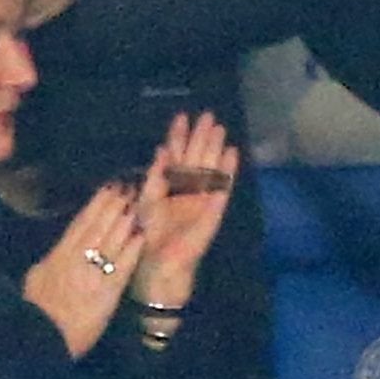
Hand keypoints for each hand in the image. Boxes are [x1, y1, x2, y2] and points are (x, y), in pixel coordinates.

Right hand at [23, 184, 143, 357]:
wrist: (39, 339)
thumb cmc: (34, 314)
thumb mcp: (35, 282)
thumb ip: (48, 264)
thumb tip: (56, 253)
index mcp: (57, 257)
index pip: (79, 225)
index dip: (96, 205)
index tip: (107, 188)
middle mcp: (76, 260)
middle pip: (98, 227)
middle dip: (114, 205)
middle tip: (128, 186)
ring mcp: (92, 275)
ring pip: (111, 241)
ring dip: (125, 220)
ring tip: (138, 202)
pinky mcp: (107, 293)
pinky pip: (122, 267)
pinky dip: (132, 250)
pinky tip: (142, 236)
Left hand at [131, 112, 238, 309]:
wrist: (160, 263)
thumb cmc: (150, 234)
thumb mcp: (147, 200)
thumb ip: (155, 176)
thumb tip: (161, 150)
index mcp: (170, 185)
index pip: (176, 155)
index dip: (179, 136)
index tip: (182, 116)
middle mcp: (188, 189)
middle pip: (197, 158)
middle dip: (202, 136)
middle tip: (208, 115)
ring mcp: (203, 198)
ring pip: (211, 168)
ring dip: (216, 149)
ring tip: (220, 129)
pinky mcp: (214, 210)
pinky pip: (222, 187)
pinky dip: (228, 171)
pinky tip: (232, 154)